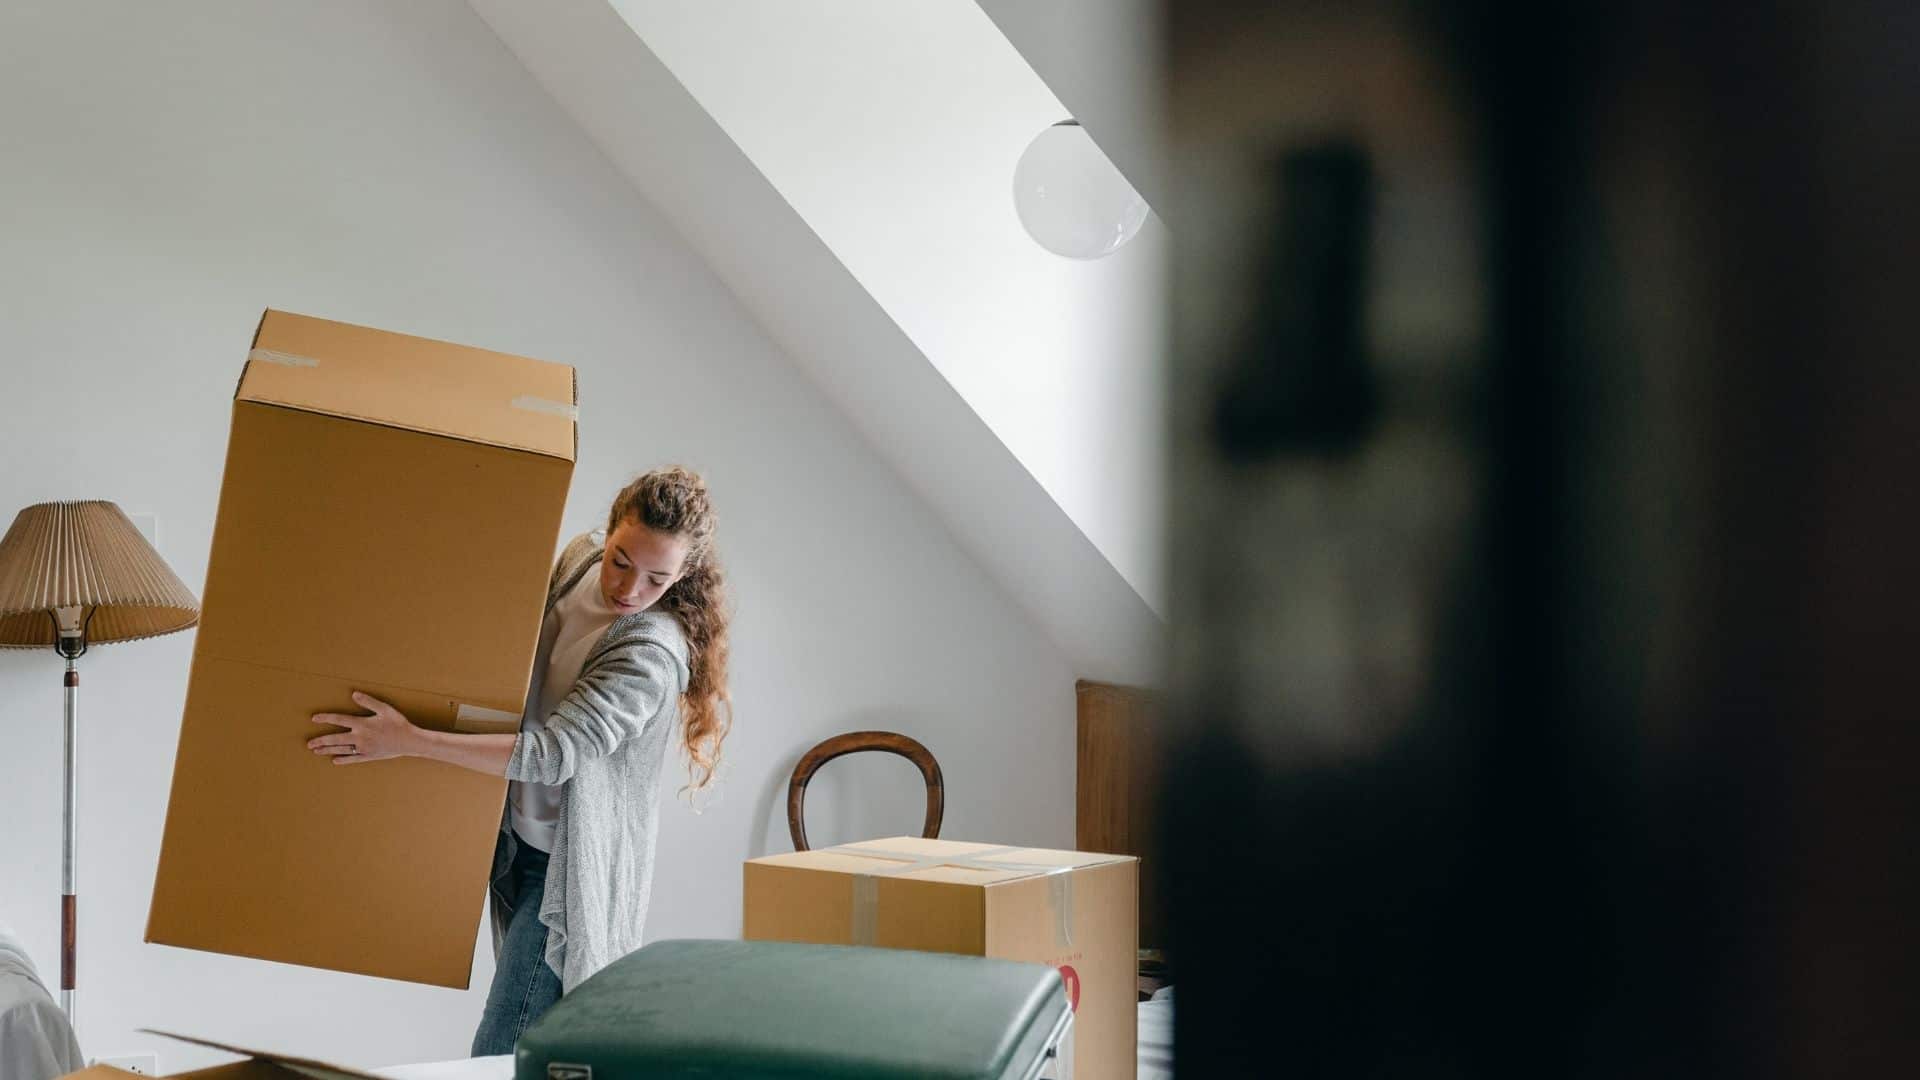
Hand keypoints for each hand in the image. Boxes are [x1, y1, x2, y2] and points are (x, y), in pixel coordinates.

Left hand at [308, 692, 422, 765]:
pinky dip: (344, 759)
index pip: (339, 720)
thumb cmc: (398, 723)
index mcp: (362, 724)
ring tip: (316, 751)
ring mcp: (363, 748)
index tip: (314, 719)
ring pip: (341, 749)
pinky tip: (335, 760)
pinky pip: (353, 759)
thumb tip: (353, 694)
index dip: (326, 718)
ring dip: (327, 750)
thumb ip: (369, 701)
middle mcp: (359, 737)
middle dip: (321, 741)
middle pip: (335, 739)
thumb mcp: (385, 709)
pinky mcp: (369, 755)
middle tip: (309, 744)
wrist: (409, 741)